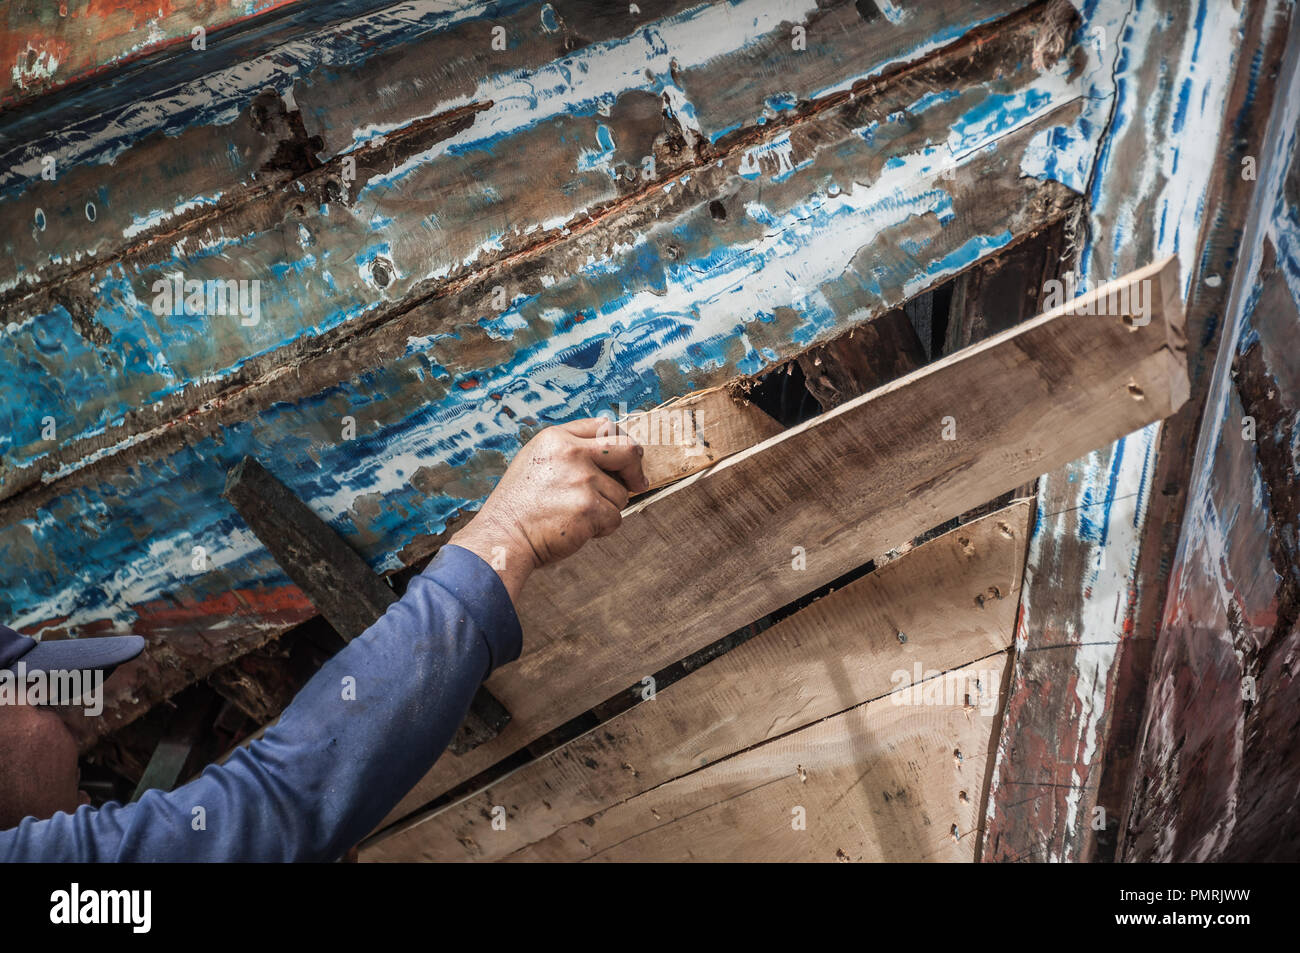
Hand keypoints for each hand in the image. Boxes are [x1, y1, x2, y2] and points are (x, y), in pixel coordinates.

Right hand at [450, 419, 646, 602]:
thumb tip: (611, 443)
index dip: (620, 442)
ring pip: (620, 493)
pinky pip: (615, 518)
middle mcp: (571, 453)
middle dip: (636, 468)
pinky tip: (577, 529)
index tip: (627, 458)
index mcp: (557, 438)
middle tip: (637, 483)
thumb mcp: (537, 460)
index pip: (604, 426)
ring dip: (607, 508)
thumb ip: (570, 449)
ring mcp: (581, 480)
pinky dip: (602, 529)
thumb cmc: (521, 504)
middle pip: (628, 449)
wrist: (503, 536)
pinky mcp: (589, 508)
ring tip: (576, 515)